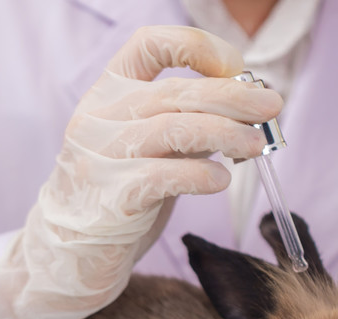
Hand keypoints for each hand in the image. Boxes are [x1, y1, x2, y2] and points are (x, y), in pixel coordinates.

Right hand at [0, 26, 282, 318]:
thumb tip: (245, 111)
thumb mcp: (148, 149)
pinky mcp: (111, 198)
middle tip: (272, 107)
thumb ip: (184, 125)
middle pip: (175, 91)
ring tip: (256, 146)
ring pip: (173, 129)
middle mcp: (99, 117)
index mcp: (107, 93)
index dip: (196, 48)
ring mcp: (101, 156)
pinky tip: (220, 180)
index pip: (149, 44)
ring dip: (225, 134)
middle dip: (232, 97)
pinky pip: (164, 176)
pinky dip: (199, 174)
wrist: (65, 255)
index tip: (234, 68)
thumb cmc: (118, 197)